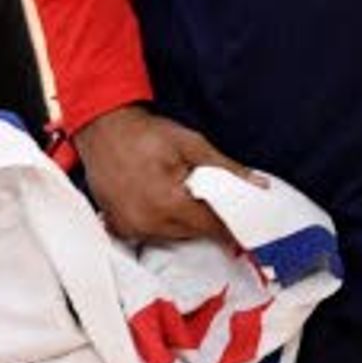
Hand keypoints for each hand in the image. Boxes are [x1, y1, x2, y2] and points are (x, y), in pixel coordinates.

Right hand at [70, 104, 250, 245]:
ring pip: (171, 235)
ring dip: (181, 221)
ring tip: (178, 194)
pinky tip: (158, 202)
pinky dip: (158, 223)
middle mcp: (147, 222)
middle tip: (204, 196)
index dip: (229, 227)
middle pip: (192, 232)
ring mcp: (130, 227)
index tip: (241, 227)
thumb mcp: (191, 144)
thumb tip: (259, 185)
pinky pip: (149, 234)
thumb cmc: (145, 133)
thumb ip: (227, 169)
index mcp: (169, 203)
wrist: (102, 127)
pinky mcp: (118, 227)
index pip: (211, 227)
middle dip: (204, 218)